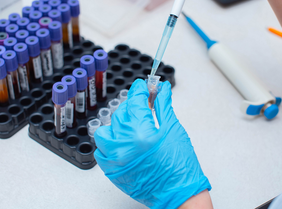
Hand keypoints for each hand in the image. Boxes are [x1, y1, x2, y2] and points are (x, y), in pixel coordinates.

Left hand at [94, 79, 210, 208]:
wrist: (178, 194)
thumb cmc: (180, 167)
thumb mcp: (173, 130)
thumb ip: (163, 106)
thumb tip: (161, 89)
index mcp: (142, 134)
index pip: (135, 102)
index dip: (139, 90)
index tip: (142, 86)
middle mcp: (125, 146)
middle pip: (121, 113)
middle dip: (133, 105)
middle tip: (144, 103)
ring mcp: (115, 159)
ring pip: (106, 130)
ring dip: (118, 123)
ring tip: (132, 123)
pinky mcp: (111, 170)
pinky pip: (101, 150)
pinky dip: (110, 142)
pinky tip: (123, 140)